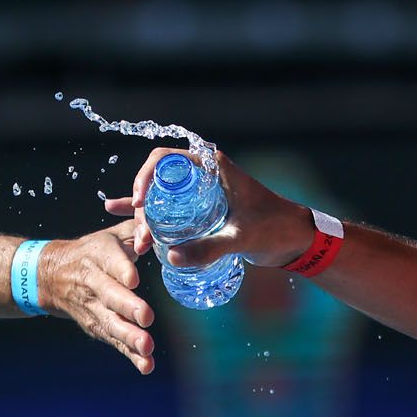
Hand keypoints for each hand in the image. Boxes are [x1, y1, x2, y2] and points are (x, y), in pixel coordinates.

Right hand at [38, 220, 158, 374]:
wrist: (51, 276)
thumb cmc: (94, 251)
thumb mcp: (112, 233)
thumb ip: (139, 229)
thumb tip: (158, 233)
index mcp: (99, 255)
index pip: (110, 261)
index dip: (121, 269)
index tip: (133, 279)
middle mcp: (94, 282)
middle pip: (110, 295)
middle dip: (128, 306)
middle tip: (146, 317)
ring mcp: (93, 307)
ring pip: (110, 322)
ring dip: (129, 337)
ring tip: (147, 348)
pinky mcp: (96, 326)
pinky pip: (113, 341)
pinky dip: (129, 354)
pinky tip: (146, 365)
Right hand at [104, 147, 314, 268]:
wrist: (295, 239)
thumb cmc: (275, 229)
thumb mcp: (241, 237)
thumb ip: (209, 247)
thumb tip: (172, 256)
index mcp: (213, 167)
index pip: (166, 159)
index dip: (145, 177)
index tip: (139, 203)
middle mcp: (203, 175)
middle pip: (159, 182)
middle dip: (143, 208)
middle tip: (144, 238)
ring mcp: (200, 193)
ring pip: (161, 198)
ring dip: (145, 218)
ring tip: (140, 245)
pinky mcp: (200, 211)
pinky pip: (168, 209)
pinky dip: (147, 213)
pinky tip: (120, 216)